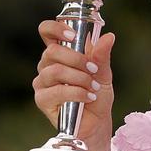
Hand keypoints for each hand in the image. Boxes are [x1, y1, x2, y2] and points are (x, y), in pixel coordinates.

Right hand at [33, 20, 115, 150]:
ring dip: (79, 78)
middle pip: (52, 51)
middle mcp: (47, 64)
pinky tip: (88, 97)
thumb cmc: (97, 95)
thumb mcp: (104, 72)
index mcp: (61, 52)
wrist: (96, 122)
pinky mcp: (42, 99)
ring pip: (55, 70)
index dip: (56, 28)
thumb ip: (102, 55)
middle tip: (94, 70)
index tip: (73, 35)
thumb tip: (109, 37)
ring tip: (93, 87)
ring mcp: (42, 82)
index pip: (47, 31)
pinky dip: (76, 93)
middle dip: (78, 59)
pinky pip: (56, 91)